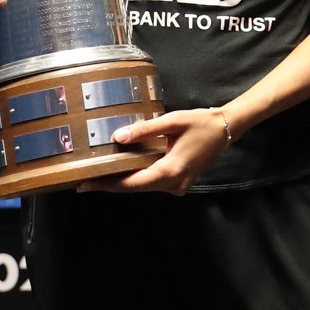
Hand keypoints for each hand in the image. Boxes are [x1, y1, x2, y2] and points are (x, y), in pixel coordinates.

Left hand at [78, 108, 230, 195]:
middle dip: (109, 184)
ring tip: (97, 174)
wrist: (226, 129)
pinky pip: (152, 182)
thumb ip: (145, 130)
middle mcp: (173, 184)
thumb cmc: (201, 123)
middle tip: (83, 179)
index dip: (107, 184)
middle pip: (135, 188)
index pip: (131, 183)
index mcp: (170, 171)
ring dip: (121, 181)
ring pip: (143, 186)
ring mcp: (177, 186)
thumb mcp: (172, 121)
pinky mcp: (178, 182)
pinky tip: (120, 170)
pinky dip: (135, 177)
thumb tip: (117, 138)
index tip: (84, 184)